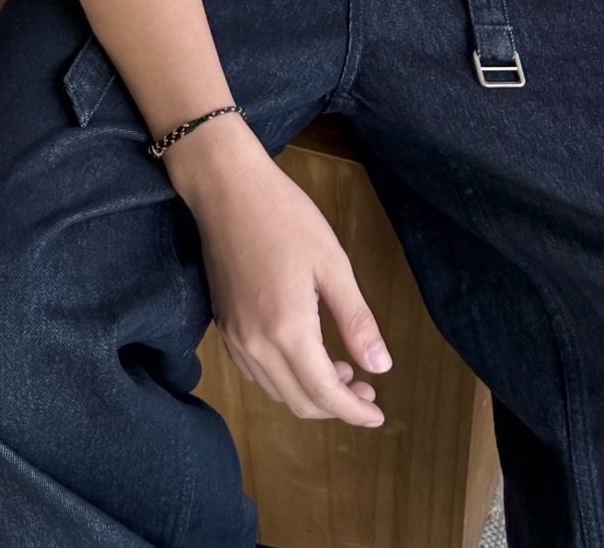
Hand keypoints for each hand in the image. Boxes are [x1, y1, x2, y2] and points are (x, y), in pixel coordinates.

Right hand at [167, 122, 391, 426]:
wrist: (227, 189)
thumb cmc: (287, 218)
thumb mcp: (332, 264)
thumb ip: (356, 320)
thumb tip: (380, 367)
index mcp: (287, 331)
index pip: (324, 393)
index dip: (354, 411)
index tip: (378, 414)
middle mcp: (256, 346)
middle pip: (299, 401)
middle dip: (336, 405)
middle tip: (367, 388)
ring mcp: (234, 338)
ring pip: (276, 391)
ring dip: (310, 393)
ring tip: (341, 369)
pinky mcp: (223, 326)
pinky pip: (256, 373)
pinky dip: (284, 378)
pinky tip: (304, 355)